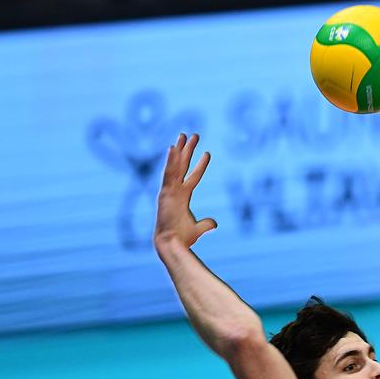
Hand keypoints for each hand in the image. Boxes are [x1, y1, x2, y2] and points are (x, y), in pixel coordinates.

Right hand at [154, 133, 216, 248]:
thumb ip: (206, 224)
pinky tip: (173, 147)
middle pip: (182, 166)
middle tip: (193, 135)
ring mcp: (169, 190)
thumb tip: (214, 223)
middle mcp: (174, 190)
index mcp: (181, 197)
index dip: (200, 165)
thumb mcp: (198, 229)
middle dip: (187, 150)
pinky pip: (169, 173)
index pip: (192, 176)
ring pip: (175, 166)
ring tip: (184, 135)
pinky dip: (171, 160)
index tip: (207, 153)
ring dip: (180, 150)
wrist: (171, 243)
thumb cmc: (182, 238)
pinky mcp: (165, 192)